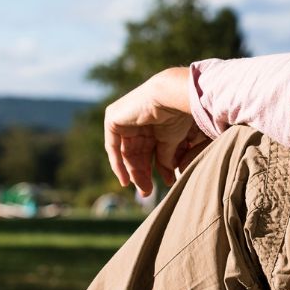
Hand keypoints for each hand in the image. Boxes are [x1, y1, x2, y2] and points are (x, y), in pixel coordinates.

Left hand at [103, 67, 207, 194]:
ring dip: (134, 172)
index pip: (150, 150)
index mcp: (152, 123)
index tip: (163, 185)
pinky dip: (118, 164)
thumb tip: (167, 178)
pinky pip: (112, 147)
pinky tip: (126, 180)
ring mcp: (124, 119)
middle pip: (137, 153)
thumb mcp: (172, 142)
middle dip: (143, 173)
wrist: (169, 97)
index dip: (154, 169)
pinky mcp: (113, 119)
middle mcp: (137, 122)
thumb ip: (166, 159)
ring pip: (126, 152)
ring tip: (143, 188)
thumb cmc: (176, 116)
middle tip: (148, 192)